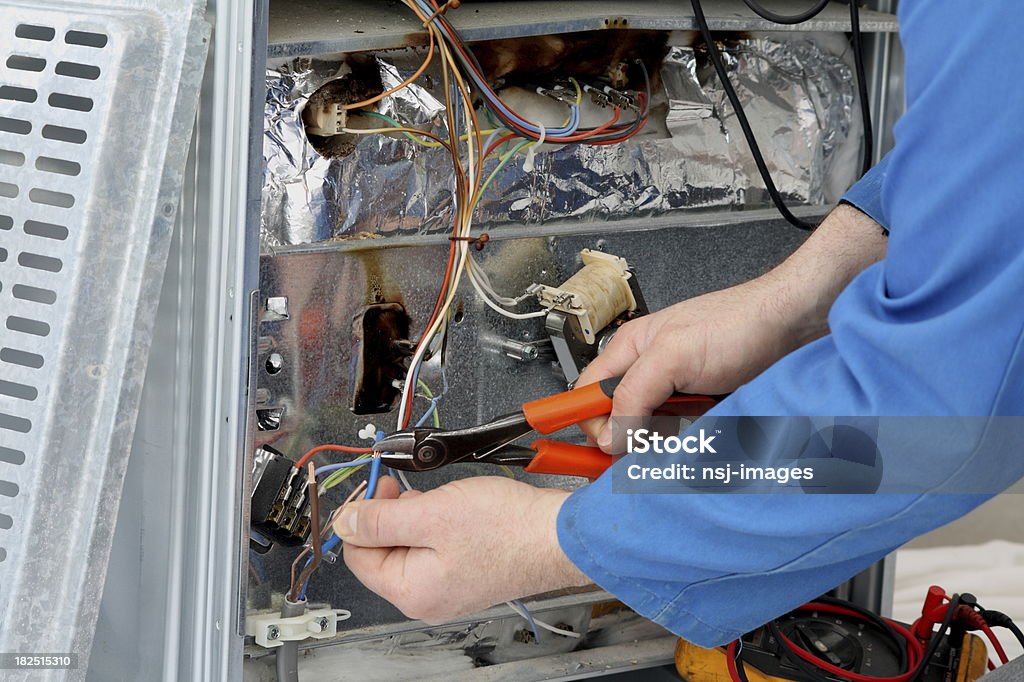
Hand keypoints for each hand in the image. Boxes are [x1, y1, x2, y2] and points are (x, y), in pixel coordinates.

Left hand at [334, 476, 589, 622]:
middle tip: (403, 486)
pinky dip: (435, 525)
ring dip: (413, 517)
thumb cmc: (505, 529)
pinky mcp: (467, 575)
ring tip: (436, 498)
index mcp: (412, 591)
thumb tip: (345, 522)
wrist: (557, 535)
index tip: (374, 486)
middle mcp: (427, 598)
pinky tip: (451, 508)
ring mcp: (449, 589)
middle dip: (387, 515)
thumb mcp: (431, 514)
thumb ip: (380, 520)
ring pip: (410, 548)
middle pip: (383, 553)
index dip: (359, 516)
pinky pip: (434, 549)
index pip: (358, 555)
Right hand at [577, 205, 887, 452]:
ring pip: (655, 435)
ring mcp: (679, 393)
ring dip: (668, 445)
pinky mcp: (707, 410)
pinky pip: (688, 439)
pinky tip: (708, 439)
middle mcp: (651, 372)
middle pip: (621, 421)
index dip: (589, 425)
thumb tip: (609, 435)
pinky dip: (695, 445)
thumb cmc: (739, 321)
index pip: (588, 396)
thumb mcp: (673, 354)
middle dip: (632, 441)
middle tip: (645, 455)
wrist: (795, 325)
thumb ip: (633, 394)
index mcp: (630, 351)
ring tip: (689, 438)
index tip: (598, 452)